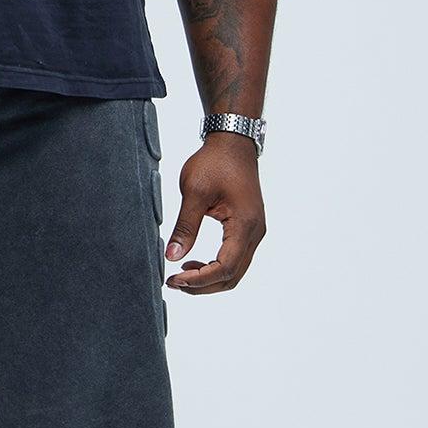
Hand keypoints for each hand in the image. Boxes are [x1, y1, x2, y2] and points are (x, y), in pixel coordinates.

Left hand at [165, 134, 265, 293]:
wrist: (233, 142)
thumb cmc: (215, 162)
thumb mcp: (194, 192)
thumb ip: (185, 227)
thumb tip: (172, 257)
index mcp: (244, 225)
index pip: (225, 267)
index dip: (200, 280)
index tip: (175, 279)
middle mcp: (255, 232)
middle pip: (233, 276)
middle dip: (203, 285)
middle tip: (174, 282)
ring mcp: (254, 231)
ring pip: (236, 270)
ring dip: (210, 278)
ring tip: (182, 273)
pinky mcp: (248, 228)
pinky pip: (236, 258)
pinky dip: (216, 266)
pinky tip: (194, 260)